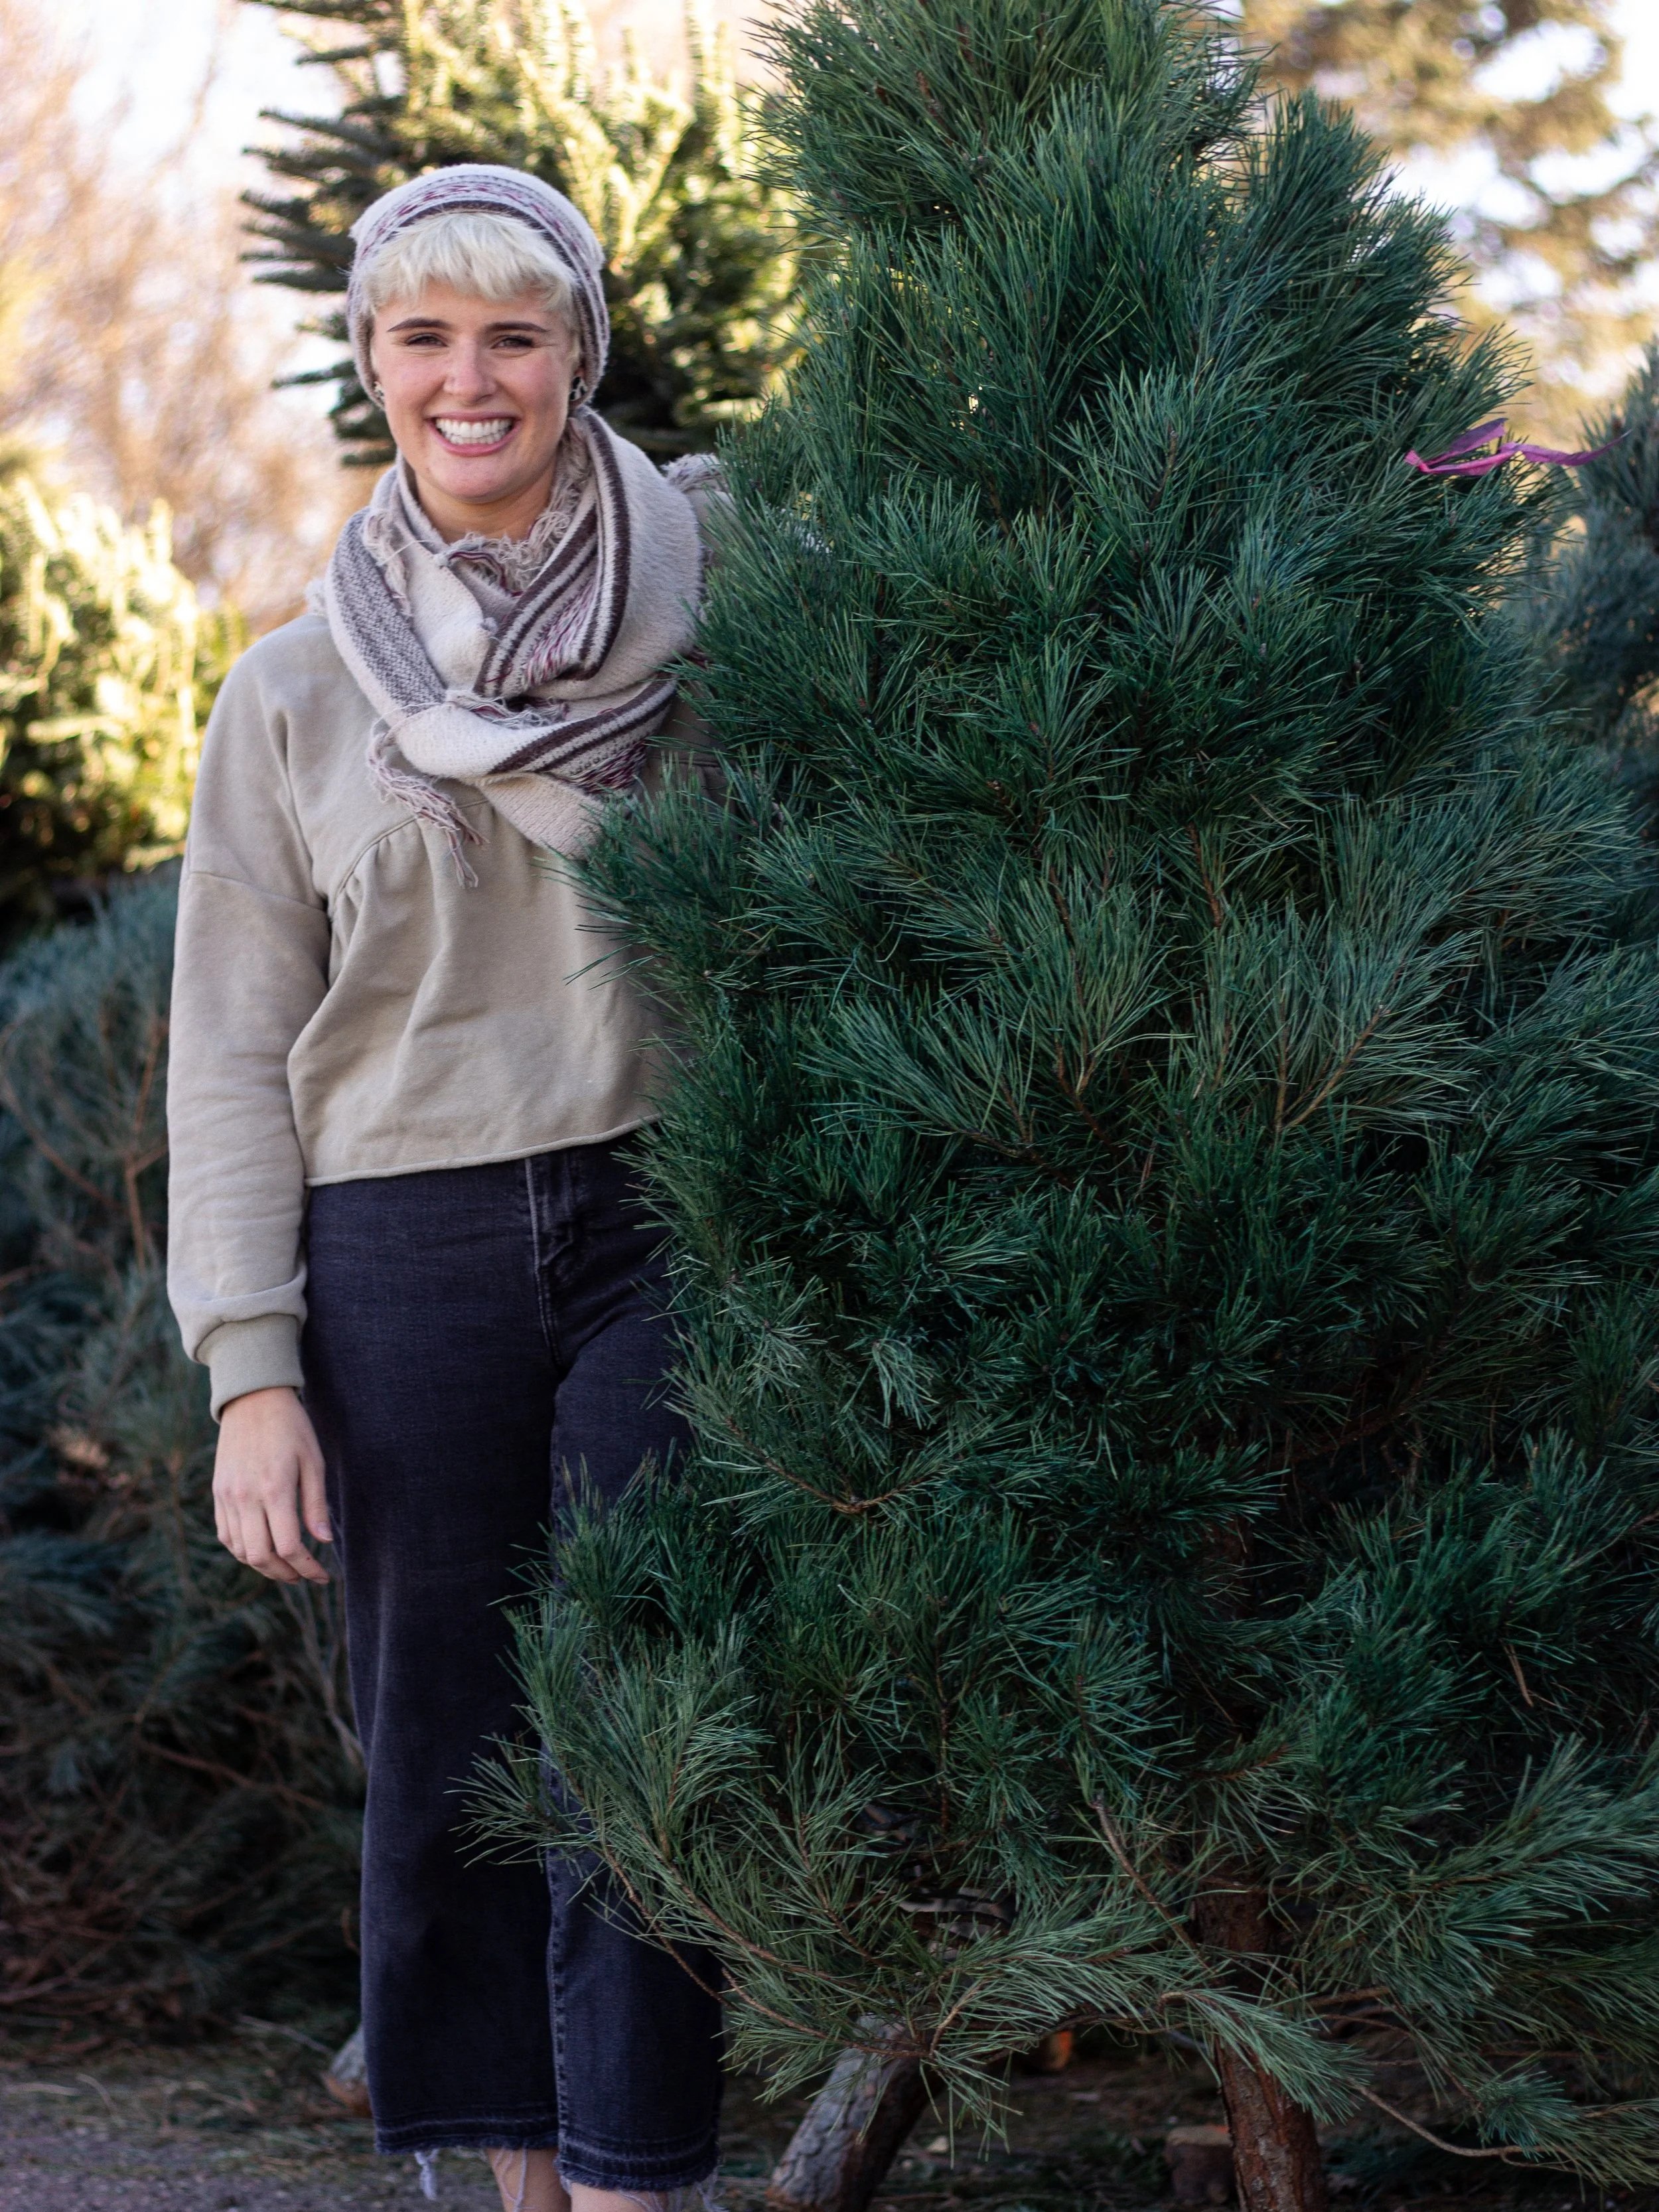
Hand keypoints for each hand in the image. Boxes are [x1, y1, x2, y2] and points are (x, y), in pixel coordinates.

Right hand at [213, 1386, 331, 1583]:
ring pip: (240, 1550)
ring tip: (285, 1567)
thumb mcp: (313, 1461)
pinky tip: (261, 1549)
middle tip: (304, 1576)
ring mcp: (227, 1496)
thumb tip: (324, 1542)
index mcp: (274, 1489)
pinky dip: (243, 1550)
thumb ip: (316, 1505)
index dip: (307, 1568)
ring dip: (263, 1566)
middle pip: (261, 1556)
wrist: (253, 1399)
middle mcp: (246, 1497)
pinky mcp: (218, 1493)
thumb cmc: (291, 1427)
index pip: (288, 1547)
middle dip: (285, 1574)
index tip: (322, 1576)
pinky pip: (225, 1534)